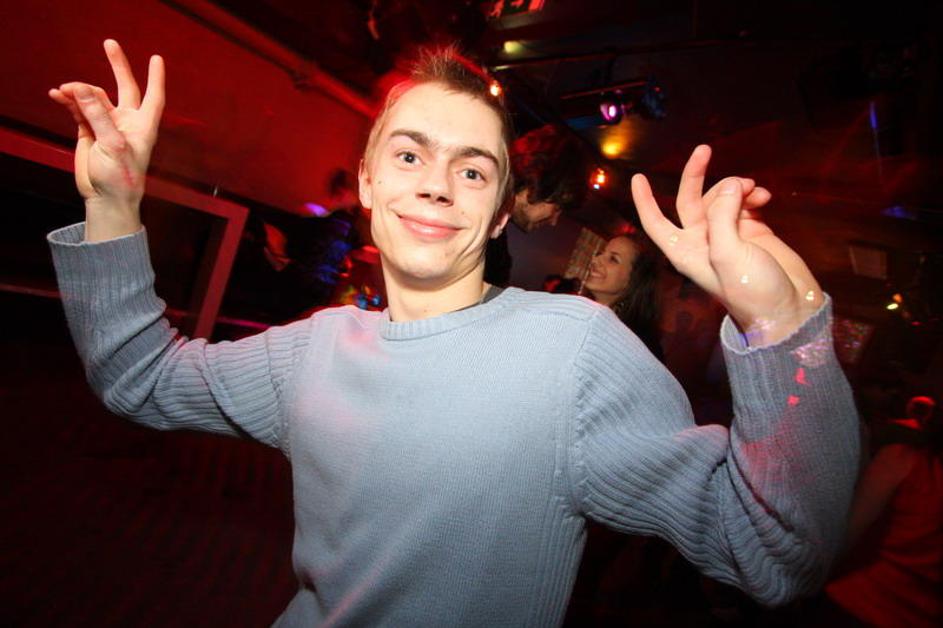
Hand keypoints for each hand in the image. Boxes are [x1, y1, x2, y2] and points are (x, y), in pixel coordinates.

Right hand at [48, 39, 164, 240]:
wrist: (106, 198)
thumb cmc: (121, 177)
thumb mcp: (112, 144)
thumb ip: (98, 115)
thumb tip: (84, 88)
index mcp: (143, 125)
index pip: (153, 96)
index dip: (156, 78)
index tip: (156, 58)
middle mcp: (127, 122)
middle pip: (125, 87)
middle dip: (118, 66)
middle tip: (110, 43)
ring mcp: (108, 125)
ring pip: (94, 98)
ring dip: (80, 91)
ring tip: (64, 89)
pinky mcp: (90, 131)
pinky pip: (79, 109)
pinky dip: (70, 101)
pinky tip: (57, 95)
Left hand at [632, 145, 822, 345]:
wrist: (789, 309)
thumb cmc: (751, 290)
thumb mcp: (728, 254)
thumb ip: (723, 216)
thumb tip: (730, 186)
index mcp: (685, 251)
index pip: (656, 222)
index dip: (645, 201)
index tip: (638, 178)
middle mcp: (702, 240)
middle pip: (690, 200)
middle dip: (696, 175)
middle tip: (705, 150)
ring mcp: (727, 234)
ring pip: (722, 198)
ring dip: (735, 187)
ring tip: (754, 190)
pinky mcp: (752, 231)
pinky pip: (745, 203)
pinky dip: (752, 195)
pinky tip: (764, 196)